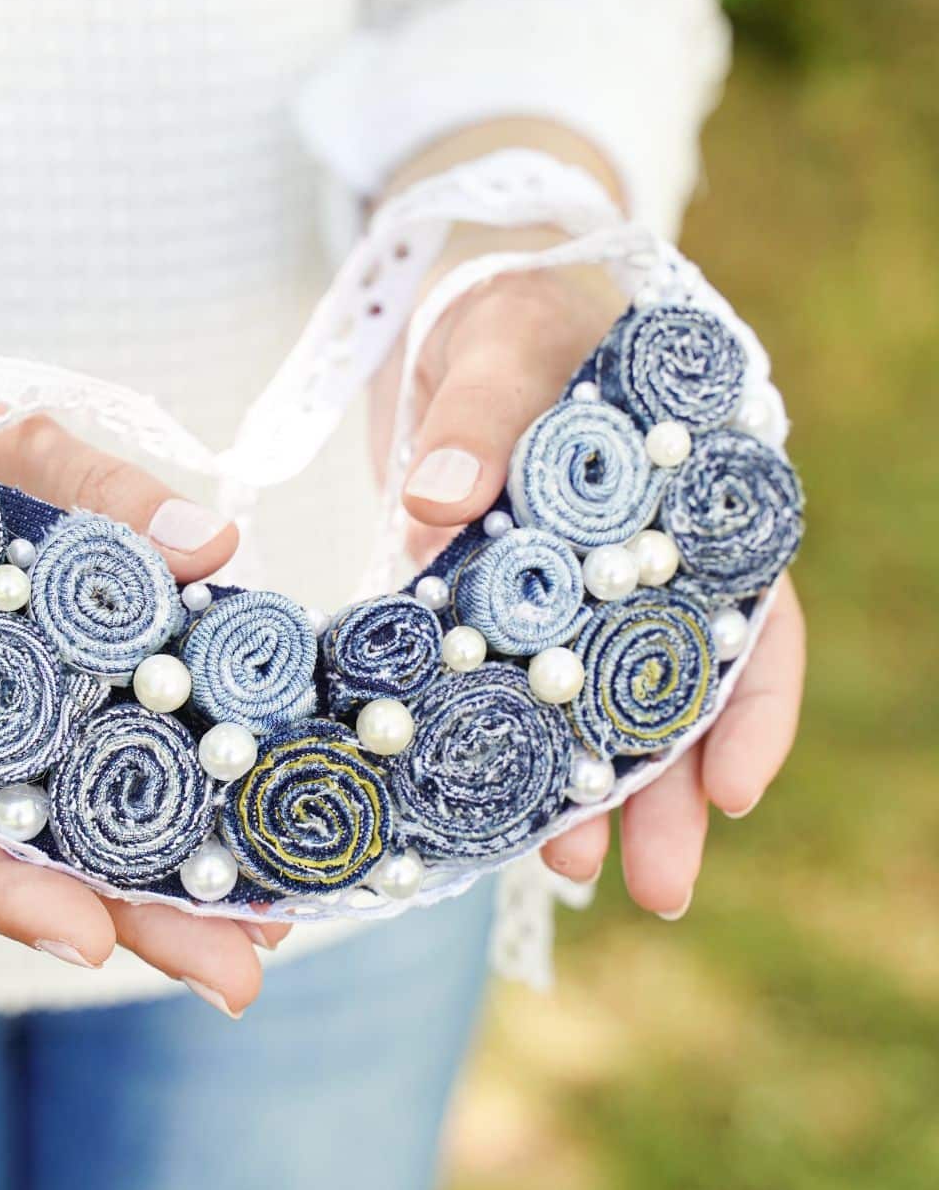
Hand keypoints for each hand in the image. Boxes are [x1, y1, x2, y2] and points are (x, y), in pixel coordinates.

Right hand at [0, 411, 288, 1013]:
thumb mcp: (11, 446)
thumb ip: (96, 490)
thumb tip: (213, 543)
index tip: (83, 938)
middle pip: (20, 858)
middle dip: (127, 924)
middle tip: (234, 980)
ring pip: (70, 845)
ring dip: (165, 901)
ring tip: (262, 941)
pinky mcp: (55, 733)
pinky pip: (106, 796)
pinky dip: (173, 833)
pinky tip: (247, 863)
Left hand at [374, 265, 806, 918]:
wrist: (464, 299)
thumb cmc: (516, 309)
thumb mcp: (506, 339)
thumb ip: (482, 412)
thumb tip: (438, 501)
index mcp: (696, 503)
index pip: (751, 616)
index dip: (750, 708)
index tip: (736, 792)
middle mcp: (650, 563)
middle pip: (681, 693)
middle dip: (674, 794)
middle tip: (660, 889)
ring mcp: (578, 596)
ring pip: (604, 712)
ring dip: (595, 795)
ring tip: (570, 872)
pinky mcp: (507, 611)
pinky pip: (518, 696)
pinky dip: (508, 752)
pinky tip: (495, 817)